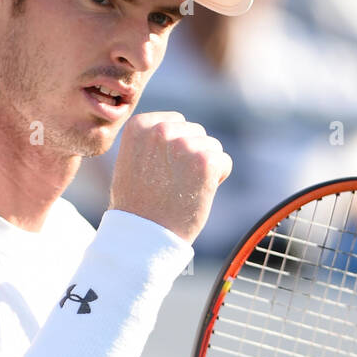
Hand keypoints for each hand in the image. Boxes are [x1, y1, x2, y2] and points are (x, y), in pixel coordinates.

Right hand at [109, 111, 231, 243]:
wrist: (145, 235)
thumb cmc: (137, 204)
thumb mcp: (131, 160)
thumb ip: (151, 140)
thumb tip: (177, 128)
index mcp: (139, 126)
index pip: (175, 122)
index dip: (173, 148)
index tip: (159, 171)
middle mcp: (161, 130)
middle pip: (195, 132)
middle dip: (190, 156)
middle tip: (172, 184)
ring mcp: (184, 145)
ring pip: (212, 146)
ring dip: (203, 168)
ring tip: (182, 190)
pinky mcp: (205, 161)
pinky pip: (224, 162)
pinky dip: (216, 179)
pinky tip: (196, 194)